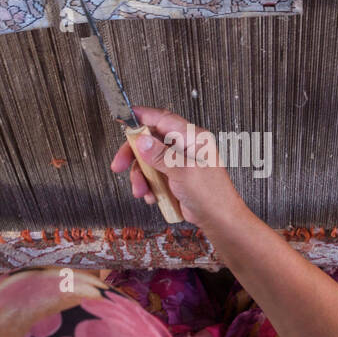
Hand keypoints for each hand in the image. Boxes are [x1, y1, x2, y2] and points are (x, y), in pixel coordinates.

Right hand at [110, 107, 246, 228]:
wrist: (218, 219)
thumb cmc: (212, 194)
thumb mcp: (183, 172)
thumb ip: (160, 155)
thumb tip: (142, 140)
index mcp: (193, 138)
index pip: (163, 119)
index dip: (142, 116)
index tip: (124, 118)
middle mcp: (185, 147)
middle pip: (151, 140)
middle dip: (133, 154)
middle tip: (119, 164)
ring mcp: (179, 162)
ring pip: (149, 161)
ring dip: (141, 176)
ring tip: (141, 190)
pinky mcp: (174, 177)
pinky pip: (154, 175)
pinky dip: (148, 186)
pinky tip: (151, 196)